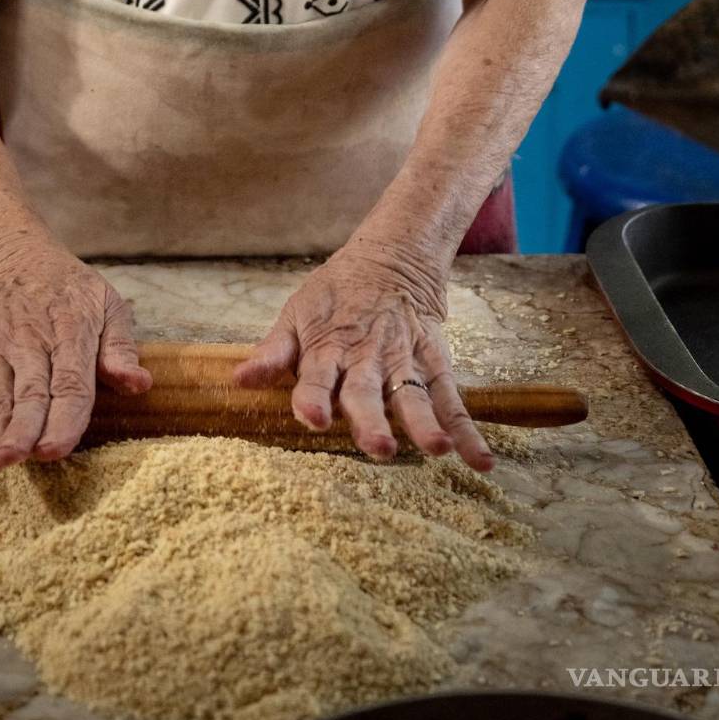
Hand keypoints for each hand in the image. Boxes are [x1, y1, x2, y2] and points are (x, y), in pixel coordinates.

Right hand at [0, 242, 150, 471]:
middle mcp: (28, 341)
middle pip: (28, 393)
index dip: (65, 418)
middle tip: (20, 460)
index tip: (56, 449)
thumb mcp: (107, 304)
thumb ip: (122, 347)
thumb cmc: (70, 292)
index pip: (70, 382)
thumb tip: (139, 385)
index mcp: (70, 331)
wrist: (13, 257)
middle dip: (23, 429)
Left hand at [232, 242, 492, 470]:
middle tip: (380, 449)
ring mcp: (404, 359)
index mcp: (327, 347)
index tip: (315, 419)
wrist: (390, 258)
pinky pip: (452, 399)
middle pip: (368, 391)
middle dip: (373, 420)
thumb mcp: (297, 314)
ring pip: (414, 394)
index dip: (313, 397)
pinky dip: (468, 430)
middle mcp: (367, 356)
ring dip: (425, 422)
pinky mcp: (434, 362)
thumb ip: (272, 351)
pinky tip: (480, 461)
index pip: (316, 375)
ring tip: (437, 449)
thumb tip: (239, 380)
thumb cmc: (334, 296)